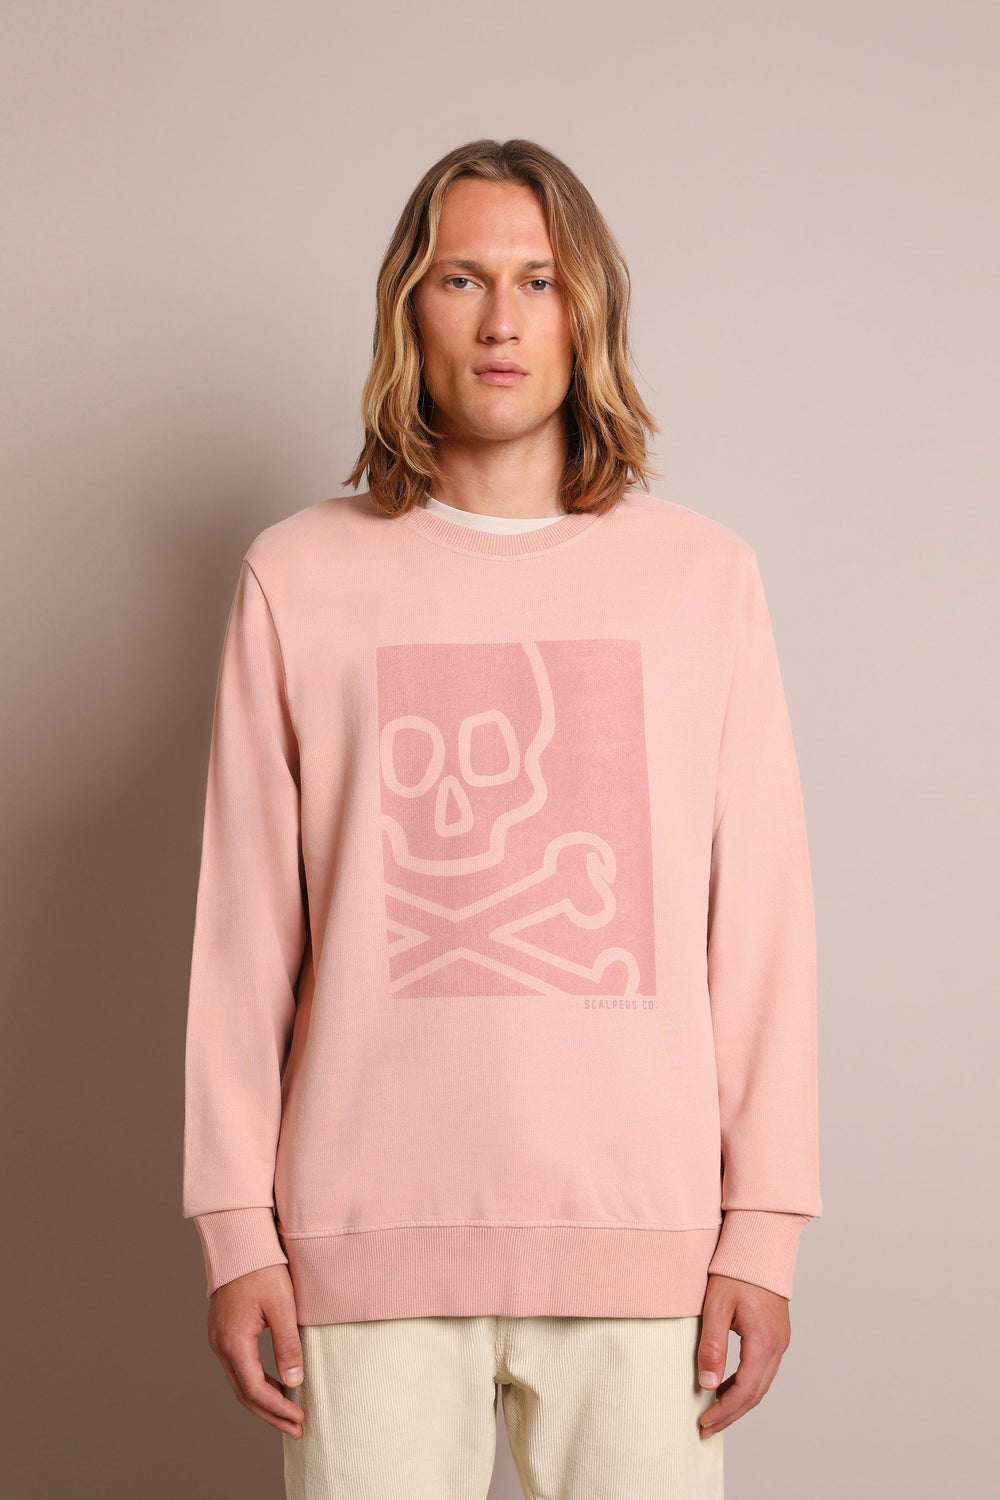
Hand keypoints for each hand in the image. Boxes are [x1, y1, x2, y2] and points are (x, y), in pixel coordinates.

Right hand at [207, 1263, 305, 1437]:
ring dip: (264, 1401)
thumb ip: (287, 1345)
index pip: (255, 1389)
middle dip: (271, 1414)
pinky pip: (238, 1368)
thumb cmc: (263, 1268)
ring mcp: (219, 1339)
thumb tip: (294, 1382)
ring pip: (240, 1383)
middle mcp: (220, 1345)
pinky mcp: (224, 1332)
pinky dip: (257, 1384)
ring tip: (289, 1414)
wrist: (239, 1241)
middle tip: (296, 1429)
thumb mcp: (282, 1305)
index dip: (278, 1408)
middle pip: (244, 1393)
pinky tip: (275, 1387)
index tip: (300, 1419)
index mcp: (233, 1341)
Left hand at [696, 1272, 790, 1436]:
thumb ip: (713, 1345)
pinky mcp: (777, 1333)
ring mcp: (780, 1340)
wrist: (759, 1243)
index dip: (725, 1411)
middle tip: (706, 1428)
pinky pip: (763, 1369)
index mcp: (764, 1340)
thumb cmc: (735, 1270)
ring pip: (762, 1384)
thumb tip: (708, 1383)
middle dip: (731, 1414)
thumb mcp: (716, 1305)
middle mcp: (778, 1345)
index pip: (745, 1390)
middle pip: (756, 1393)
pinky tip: (727, 1385)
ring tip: (714, 1412)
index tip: (704, 1422)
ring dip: (739, 1402)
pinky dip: (746, 1384)